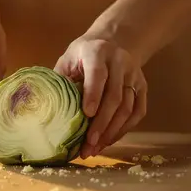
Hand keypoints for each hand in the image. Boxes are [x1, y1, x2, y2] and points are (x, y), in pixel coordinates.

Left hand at [55, 35, 147, 157]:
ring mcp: (134, 75)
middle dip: (101, 123)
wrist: (112, 42)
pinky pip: (138, 112)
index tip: (86, 115)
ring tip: (96, 148)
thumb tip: (48, 109)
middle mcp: (120, 62)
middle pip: (115, 96)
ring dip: (112, 131)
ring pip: (128, 107)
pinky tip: (110, 140)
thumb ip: (61, 80)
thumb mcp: (68, 60)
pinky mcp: (142, 87)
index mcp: (96, 52)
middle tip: (88, 144)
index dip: (93, 94)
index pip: (97, 74)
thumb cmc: (82, 55)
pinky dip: (124, 129)